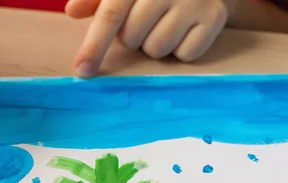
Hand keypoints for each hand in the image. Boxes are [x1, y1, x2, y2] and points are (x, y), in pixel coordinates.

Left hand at [66, 0, 234, 76]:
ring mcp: (194, 0)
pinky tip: (183, 30)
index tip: (82, 70)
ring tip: (162, 25)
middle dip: (131, 38)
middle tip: (142, 22)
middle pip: (133, 37)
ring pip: (157, 49)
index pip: (111, 14)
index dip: (94, 45)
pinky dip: (180, 50)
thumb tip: (72, 11)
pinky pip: (185, 54)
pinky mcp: (215, 15)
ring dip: (154, 45)